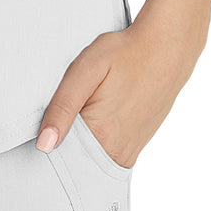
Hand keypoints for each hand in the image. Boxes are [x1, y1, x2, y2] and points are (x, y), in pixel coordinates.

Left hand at [34, 17, 203, 167]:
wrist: (166, 49)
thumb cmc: (125, 54)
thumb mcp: (86, 69)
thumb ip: (63, 107)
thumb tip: (44, 145)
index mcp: (103, 138)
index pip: (62, 160)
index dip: (50, 143)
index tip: (45, 127)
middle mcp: (118, 154)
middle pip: (76, 161)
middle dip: (65, 143)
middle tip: (69, 110)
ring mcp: (130, 151)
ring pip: (92, 157)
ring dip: (81, 140)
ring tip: (86, 109)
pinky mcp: (136, 144)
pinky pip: (107, 152)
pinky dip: (97, 139)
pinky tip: (99, 113)